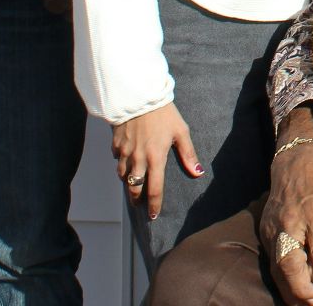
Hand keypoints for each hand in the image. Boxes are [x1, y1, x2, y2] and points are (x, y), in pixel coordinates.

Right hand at [111, 103, 201, 221]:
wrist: (139, 96)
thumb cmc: (163, 112)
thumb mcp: (181, 131)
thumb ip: (188, 154)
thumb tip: (197, 172)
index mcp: (155, 158)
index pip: (154, 190)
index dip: (154, 205)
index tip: (153, 216)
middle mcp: (138, 159)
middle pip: (134, 188)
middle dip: (137, 199)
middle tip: (140, 205)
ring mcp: (124, 152)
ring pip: (123, 176)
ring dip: (129, 183)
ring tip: (134, 186)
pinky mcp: (115, 144)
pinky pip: (117, 159)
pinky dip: (121, 164)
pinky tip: (127, 161)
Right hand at [260, 110, 312, 304]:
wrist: (294, 162)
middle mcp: (291, 222)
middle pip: (292, 262)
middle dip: (304, 288)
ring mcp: (274, 228)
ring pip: (278, 267)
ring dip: (293, 290)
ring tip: (310, 304)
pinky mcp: (265, 232)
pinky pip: (273, 262)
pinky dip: (284, 281)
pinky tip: (297, 293)